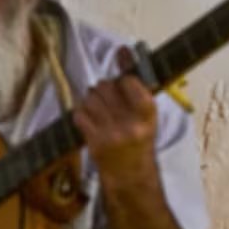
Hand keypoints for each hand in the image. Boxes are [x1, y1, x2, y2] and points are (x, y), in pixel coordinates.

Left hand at [72, 47, 160, 183]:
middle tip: (109, 101)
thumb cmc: (139, 142)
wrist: (131, 178)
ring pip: (90, 98)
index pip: (131, 81)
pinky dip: (81, 114)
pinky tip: (90, 122)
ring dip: (91, 100)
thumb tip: (123, 50)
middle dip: (104, 89)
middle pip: (106, 86)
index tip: (123, 68)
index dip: (124, 75)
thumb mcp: (146, 116)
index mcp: (148, 115)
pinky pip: (79, 114)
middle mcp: (131, 123)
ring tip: (100, 112)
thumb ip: (136, 86)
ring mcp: (112, 133)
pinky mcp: (95, 142)